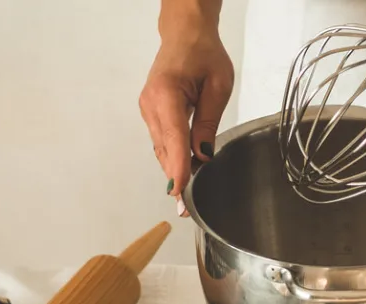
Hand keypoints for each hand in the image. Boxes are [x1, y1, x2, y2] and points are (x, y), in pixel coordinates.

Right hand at [139, 7, 233, 214]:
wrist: (185, 34)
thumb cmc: (204, 54)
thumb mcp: (218, 86)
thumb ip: (208, 122)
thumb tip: (203, 156)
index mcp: (166, 93)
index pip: (173, 138)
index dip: (177, 168)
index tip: (179, 192)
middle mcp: (150, 104)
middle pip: (164, 148)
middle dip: (175, 177)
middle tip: (186, 208)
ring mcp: (147, 109)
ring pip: (161, 147)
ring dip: (173, 169)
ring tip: (186, 195)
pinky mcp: (150, 112)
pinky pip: (162, 140)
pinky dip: (172, 155)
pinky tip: (184, 170)